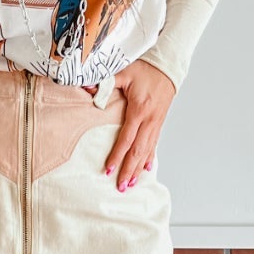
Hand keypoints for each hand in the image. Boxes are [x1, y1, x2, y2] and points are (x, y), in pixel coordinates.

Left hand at [103, 59, 174, 191]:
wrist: (168, 67)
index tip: (108, 169)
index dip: (117, 155)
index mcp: (139, 110)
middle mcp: (149, 120)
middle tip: (121, 186)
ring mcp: (156, 123)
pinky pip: (154, 144)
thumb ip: (106, 82)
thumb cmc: (146, 68)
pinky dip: (149, 158)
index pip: (126, 138)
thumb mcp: (124, 72)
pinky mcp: (159, 122)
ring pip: (147, 151)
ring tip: (131, 184)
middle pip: (138, 151)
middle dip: (128, 170)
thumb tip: (86, 87)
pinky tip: (146, 168)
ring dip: (138, 169)